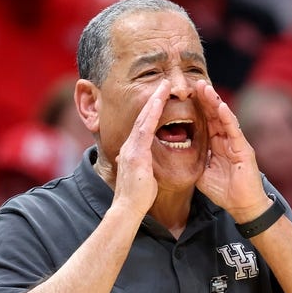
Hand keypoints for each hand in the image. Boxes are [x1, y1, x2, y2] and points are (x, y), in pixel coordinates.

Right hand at [113, 77, 170, 216]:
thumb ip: (141, 165)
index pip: (143, 126)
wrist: (128, 208)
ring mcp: (131, 148)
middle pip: (142, 117)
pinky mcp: (136, 153)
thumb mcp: (141, 176)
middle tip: (162, 84)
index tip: (160, 98)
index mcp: (132, 151)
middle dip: (153, 100)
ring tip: (163, 86)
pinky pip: (145, 128)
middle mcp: (129, 146)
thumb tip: (139, 163)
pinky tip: (159, 102)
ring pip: (143, 118)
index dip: (151, 111)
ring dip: (153, 101)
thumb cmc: (137, 197)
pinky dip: (152, 114)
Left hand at [194, 80, 269, 221]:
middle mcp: (227, 140)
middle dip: (205, 99)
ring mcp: (236, 143)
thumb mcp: (202, 174)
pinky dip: (227, 118)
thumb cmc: (225, 192)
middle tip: (195, 83)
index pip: (205, 122)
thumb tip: (177, 155)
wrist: (242, 206)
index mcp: (217, 145)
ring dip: (215, 103)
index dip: (197, 108)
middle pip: (214, 115)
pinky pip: (234, 130)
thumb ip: (194, 161)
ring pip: (224, 118)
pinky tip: (220, 107)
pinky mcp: (244, 149)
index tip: (185, 95)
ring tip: (205, 88)